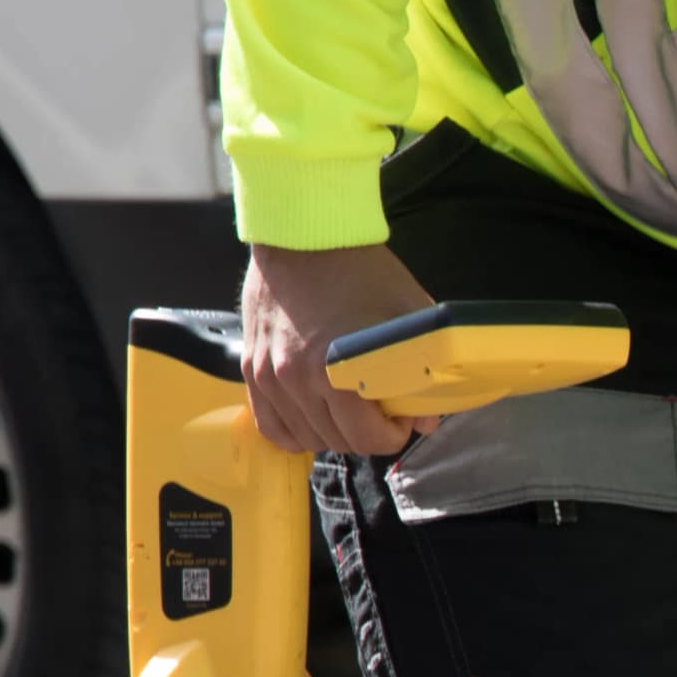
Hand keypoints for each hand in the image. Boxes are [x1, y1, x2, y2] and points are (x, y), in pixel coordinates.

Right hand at [242, 241, 439, 454]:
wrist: (304, 235)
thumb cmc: (362, 270)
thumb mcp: (409, 316)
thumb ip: (422, 373)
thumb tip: (426, 419)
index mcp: (336, 370)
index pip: (366, 438)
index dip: (393, 435)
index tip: (401, 419)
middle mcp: (295, 379)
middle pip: (336, 441)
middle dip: (366, 434)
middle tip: (380, 412)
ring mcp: (268, 375)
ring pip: (304, 437)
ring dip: (332, 433)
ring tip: (350, 410)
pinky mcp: (250, 368)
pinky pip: (269, 424)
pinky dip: (294, 431)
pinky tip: (315, 418)